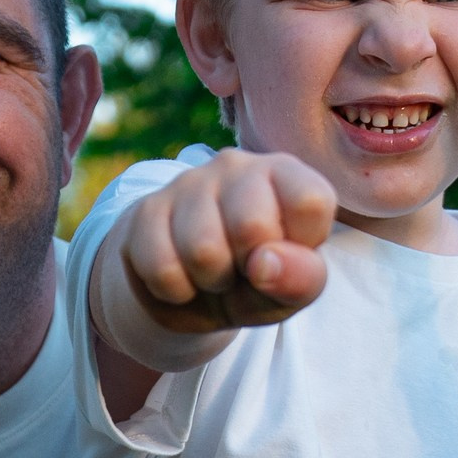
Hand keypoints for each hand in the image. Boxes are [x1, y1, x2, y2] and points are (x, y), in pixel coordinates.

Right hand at [109, 150, 336, 334]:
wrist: (188, 292)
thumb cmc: (256, 282)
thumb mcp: (294, 291)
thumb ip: (301, 278)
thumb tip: (265, 262)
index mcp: (286, 174)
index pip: (310, 200)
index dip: (301, 246)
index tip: (286, 255)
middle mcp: (238, 165)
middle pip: (252, 226)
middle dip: (247, 268)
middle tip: (242, 268)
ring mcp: (188, 182)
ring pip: (202, 250)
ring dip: (209, 281)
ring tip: (213, 273)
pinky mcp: (147, 209)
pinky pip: (162, 267)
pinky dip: (175, 289)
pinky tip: (182, 275)